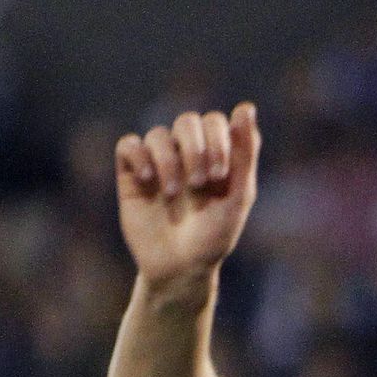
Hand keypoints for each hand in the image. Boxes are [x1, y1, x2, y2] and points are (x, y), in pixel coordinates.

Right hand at [116, 103, 260, 287]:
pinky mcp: (131, 174)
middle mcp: (186, 154)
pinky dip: (139, 157)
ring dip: (168, 161)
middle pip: (187, 121)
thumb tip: (247, 107)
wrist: (180, 270)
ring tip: (173, 194)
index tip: (220, 174)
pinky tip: (149, 181)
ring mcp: (158, 162)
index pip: (215, 122)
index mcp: (215, 157)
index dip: (217, 140)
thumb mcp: (238, 198)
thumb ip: (245, 153)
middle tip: (200, 182)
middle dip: (196, 148)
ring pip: (158, 134)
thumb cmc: (214, 238)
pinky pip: (129, 144)